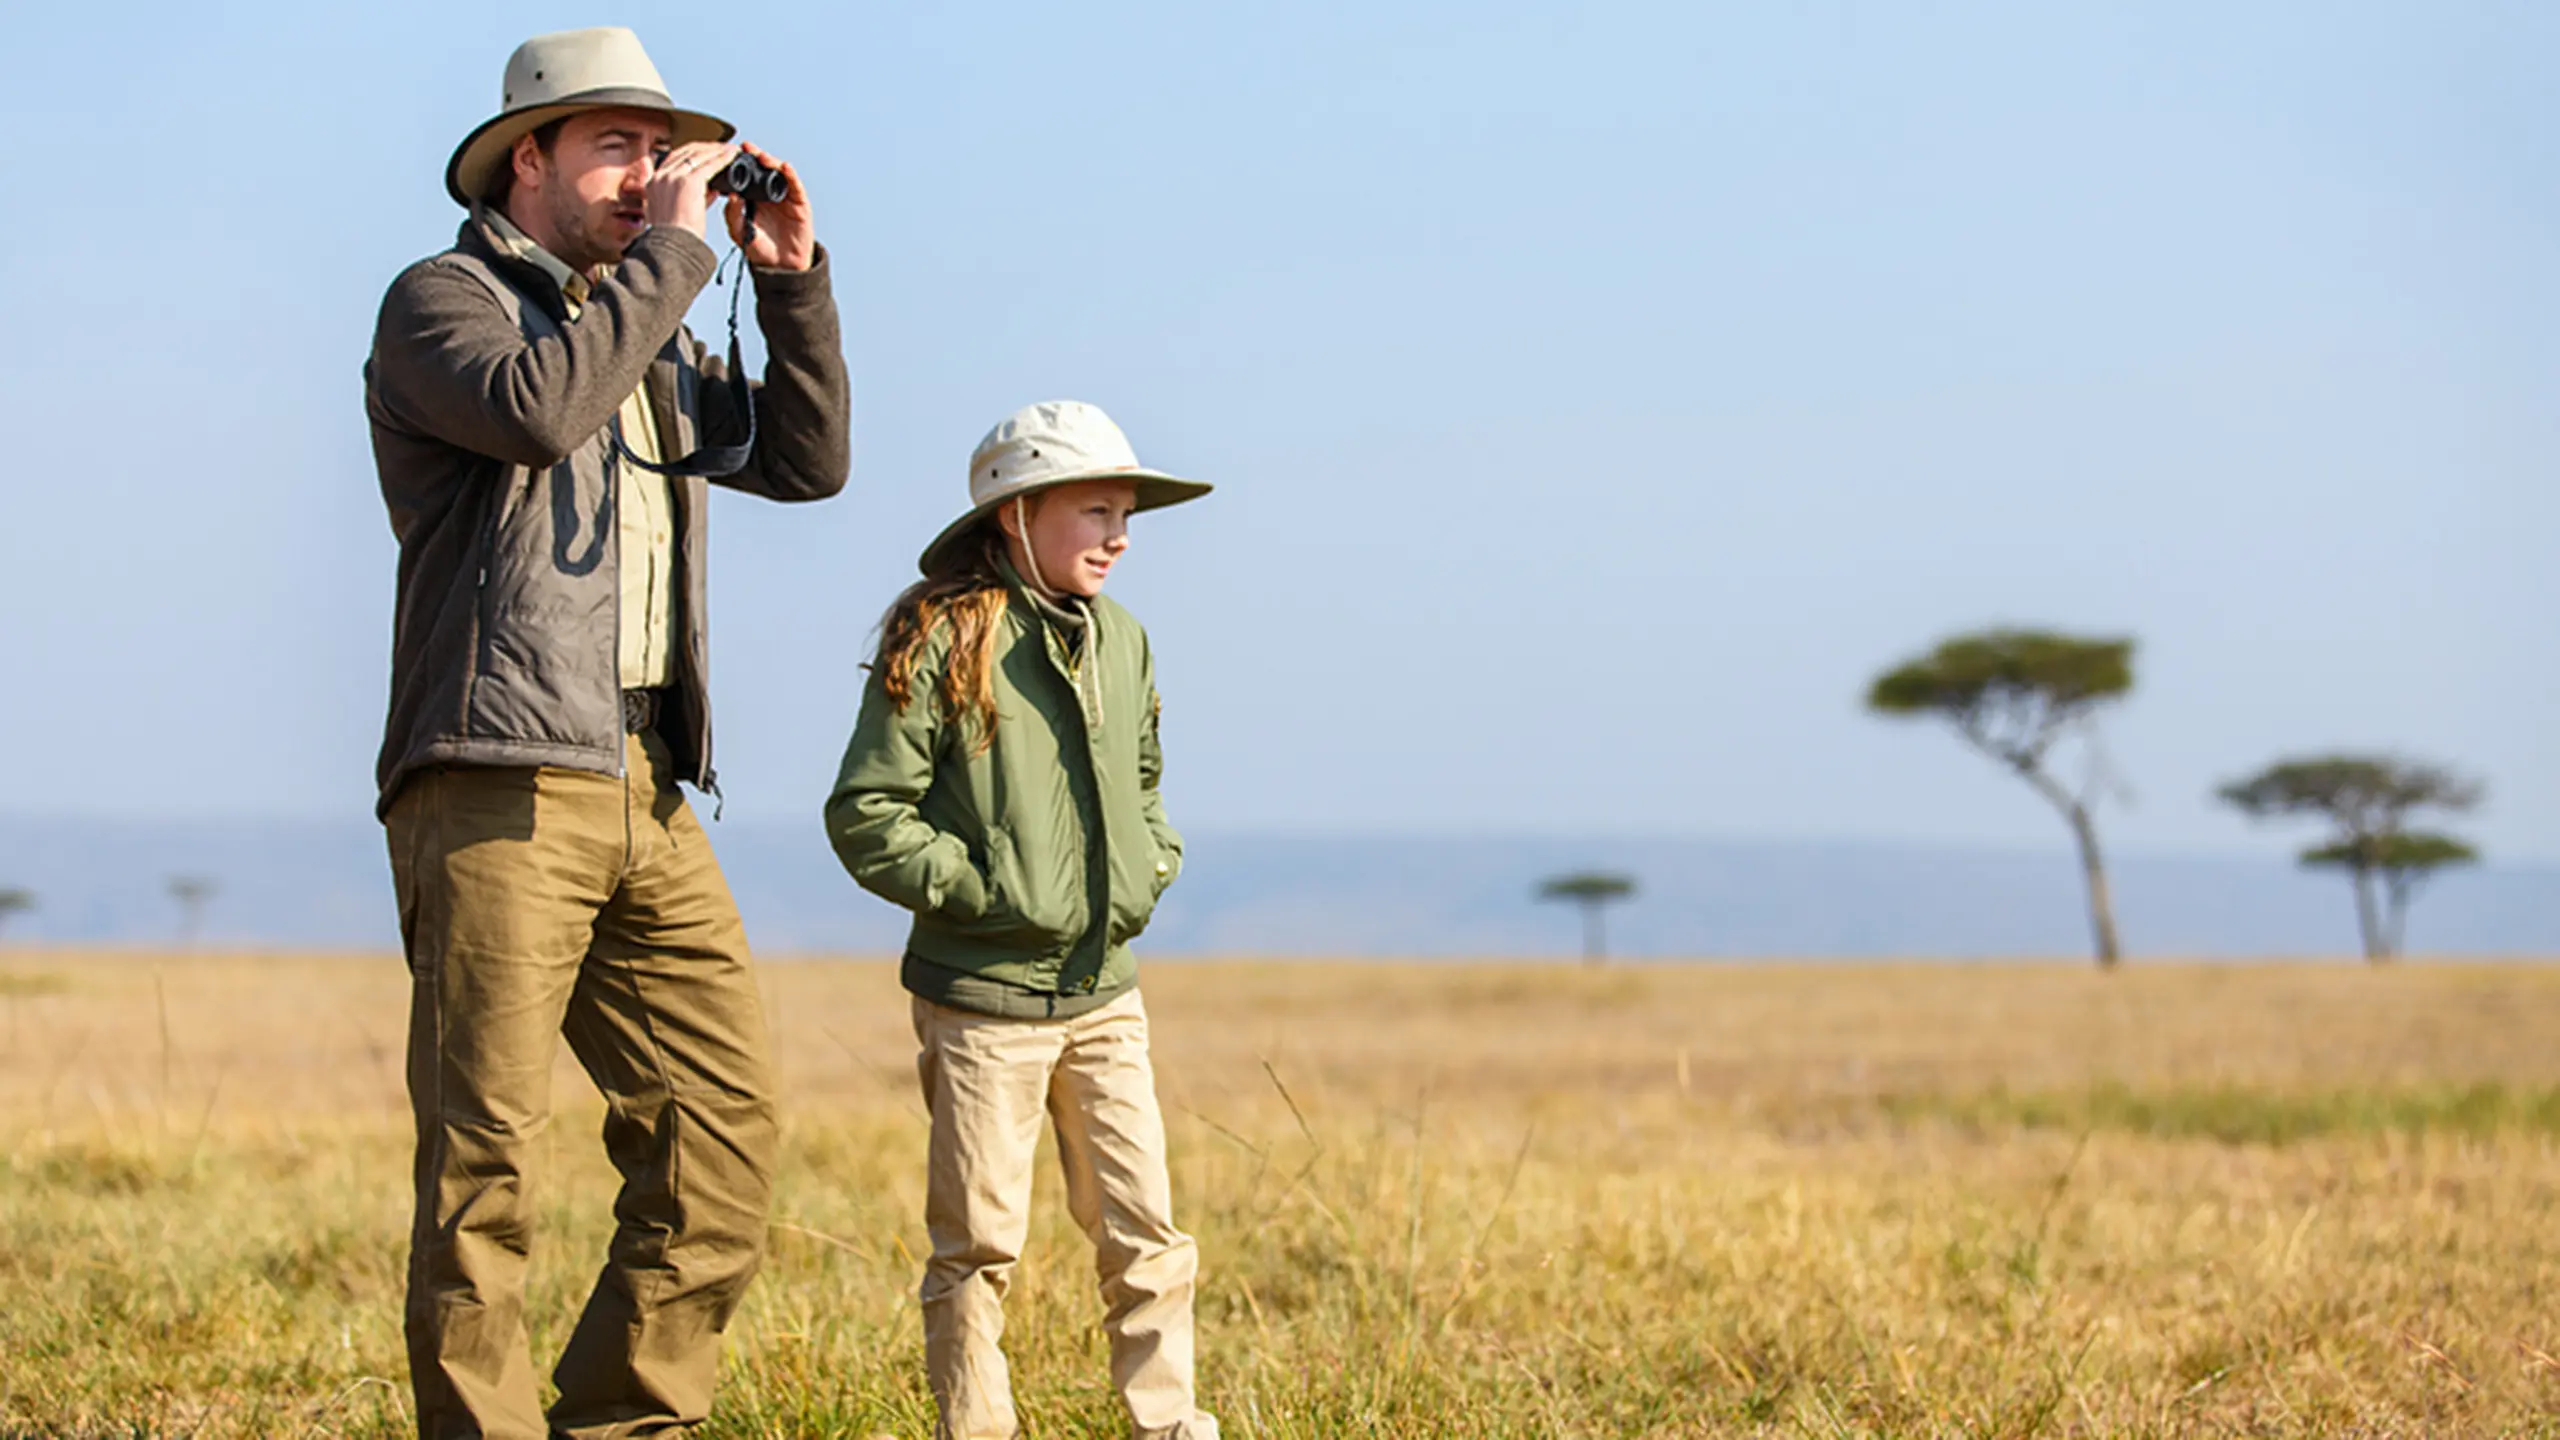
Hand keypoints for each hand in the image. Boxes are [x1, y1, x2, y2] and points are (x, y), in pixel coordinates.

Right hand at [643, 141, 741, 238]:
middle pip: (686, 152)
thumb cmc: (675, 238)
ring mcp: (673, 177)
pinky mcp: (688, 182)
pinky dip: (723, 158)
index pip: (675, 158)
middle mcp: (660, 176)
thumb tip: (711, 190)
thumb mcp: (674, 213)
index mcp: (653, 183)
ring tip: (731, 150)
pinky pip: (710, 164)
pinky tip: (733, 156)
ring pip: (699, 155)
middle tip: (723, 148)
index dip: (694, 153)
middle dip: (707, 148)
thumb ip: (690, 198)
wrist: (671, 248)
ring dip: (717, 150)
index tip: (708, 153)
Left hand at [722, 142, 815, 270]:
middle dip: (755, 157)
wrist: (780, 267)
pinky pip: (796, 186)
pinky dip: (791, 175)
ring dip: (771, 162)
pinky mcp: (800, 203)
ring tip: (762, 157)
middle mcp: (768, 194)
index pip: (746, 175)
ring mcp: (785, 197)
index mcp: (752, 198)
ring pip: (779, 173)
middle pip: (763, 169)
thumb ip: (732, 214)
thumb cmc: (760, 249)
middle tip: (746, 148)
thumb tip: (731, 195)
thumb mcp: (739, 231)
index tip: (730, 153)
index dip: (740, 163)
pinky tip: (785, 168)